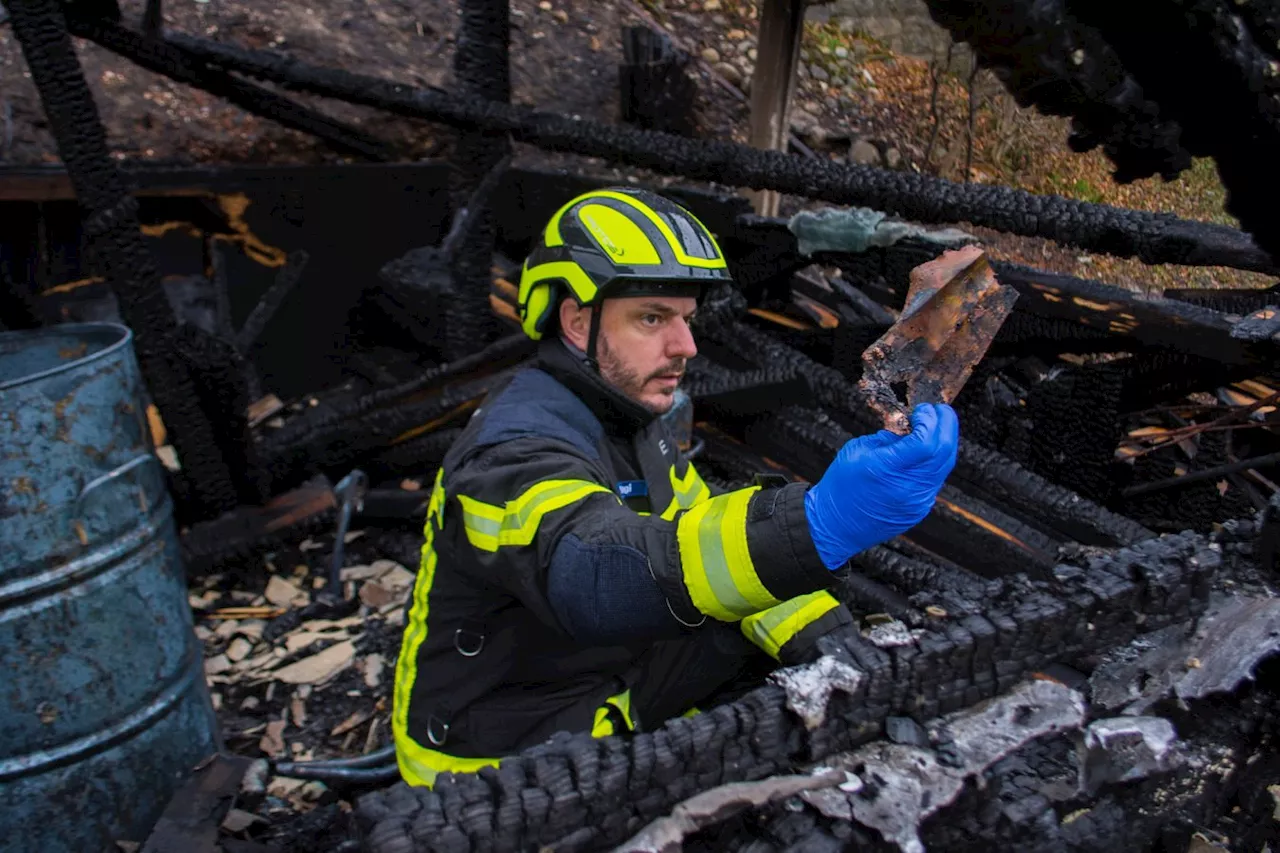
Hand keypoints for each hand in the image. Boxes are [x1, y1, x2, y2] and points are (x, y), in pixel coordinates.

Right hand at [804, 403, 958, 569]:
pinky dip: (935, 460)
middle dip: (946, 424)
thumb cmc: (840, 486)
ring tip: (933, 428)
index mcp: (886, 468)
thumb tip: (909, 426)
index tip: (922, 409)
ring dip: (944, 442)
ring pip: (944, 465)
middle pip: (944, 450)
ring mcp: (917, 501)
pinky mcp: (919, 509)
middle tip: (938, 411)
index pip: (926, 440)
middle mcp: (907, 486)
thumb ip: (887, 437)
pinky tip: (926, 451)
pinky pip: (935, 479)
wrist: (836, 526)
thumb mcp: (857, 450)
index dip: (930, 420)